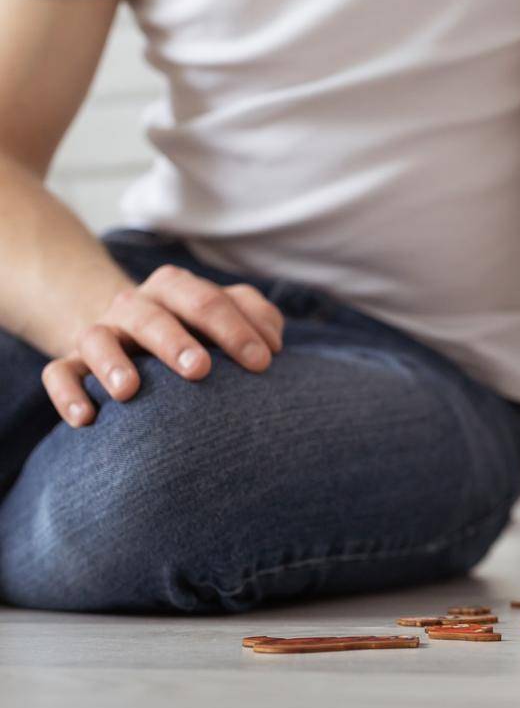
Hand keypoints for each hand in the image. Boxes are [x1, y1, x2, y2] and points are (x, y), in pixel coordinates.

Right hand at [41, 264, 283, 426]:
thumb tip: (274, 343)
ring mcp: (101, 332)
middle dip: (176, 342)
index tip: (263, 362)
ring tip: (129, 392)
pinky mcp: (73, 361)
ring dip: (113, 363)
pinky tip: (86, 419)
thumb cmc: (195, 328)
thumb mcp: (225, 314)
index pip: (207, 300)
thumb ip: (256, 317)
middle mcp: (135, 305)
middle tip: (201, 370)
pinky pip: (59, 372)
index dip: (235, 329)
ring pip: (98, 339)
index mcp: (176, 288)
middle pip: (154, 315)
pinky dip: (68, 393)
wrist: (132, 332)